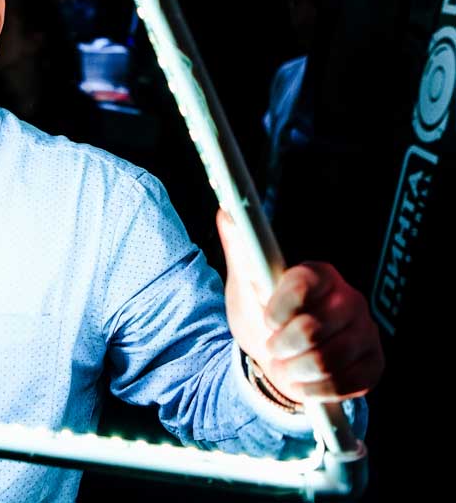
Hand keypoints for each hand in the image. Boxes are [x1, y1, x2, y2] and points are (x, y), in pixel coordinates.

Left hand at [217, 209, 383, 403]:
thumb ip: (241, 248)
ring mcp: (366, 332)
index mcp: (319, 275)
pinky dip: (316, 390)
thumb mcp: (246, 284)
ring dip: (295, 370)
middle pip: (313, 329)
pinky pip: (346, 385)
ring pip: (327, 361)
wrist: (280, 358)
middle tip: (274, 346)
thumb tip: (228, 211)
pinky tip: (306, 382)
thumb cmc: (263, 315)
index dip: (280, 308)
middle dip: (282, 345)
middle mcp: (350, 300)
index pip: (304, 284)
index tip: (267, 319)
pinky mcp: (374, 364)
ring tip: (287, 364)